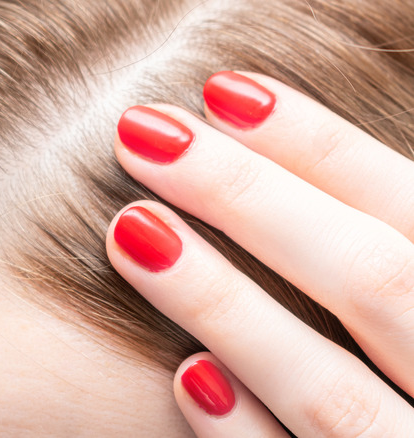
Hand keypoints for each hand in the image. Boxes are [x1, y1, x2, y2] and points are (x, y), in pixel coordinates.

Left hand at [106, 71, 413, 436]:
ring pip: (335, 397)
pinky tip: (187, 376)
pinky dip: (246, 434)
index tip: (223, 91)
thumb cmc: (403, 344)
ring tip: (132, 229)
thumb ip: (385, 254)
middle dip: (253, 199)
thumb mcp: (413, 292)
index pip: (412, 208)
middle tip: (142, 135)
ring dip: (228, 306)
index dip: (322, 145)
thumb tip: (259, 129)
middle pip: (376, 278)